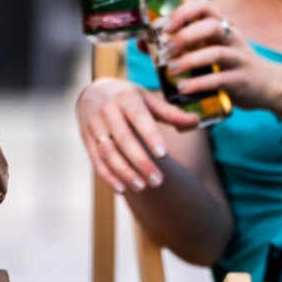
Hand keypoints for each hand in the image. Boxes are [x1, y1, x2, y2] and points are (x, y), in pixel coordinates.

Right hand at [75, 78, 199, 192]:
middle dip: (141, 162)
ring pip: (108, 153)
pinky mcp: (85, 139)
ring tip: (142, 186)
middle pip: (124, 140)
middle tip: (158, 181)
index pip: (139, 118)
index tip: (163, 154)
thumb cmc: (127, 98)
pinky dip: (108, 177)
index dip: (151, 136)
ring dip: (125, 173)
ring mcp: (93, 125)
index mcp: (126, 98)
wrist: (92, 92)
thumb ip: (170, 113)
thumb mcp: (147, 99)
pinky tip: (123, 189)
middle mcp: (107, 110)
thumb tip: (196, 120)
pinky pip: (96, 161)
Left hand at [156, 0, 281, 113]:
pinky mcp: (241, 80)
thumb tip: (143, 42)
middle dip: (186, 35)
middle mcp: (231, 37)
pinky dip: (199, 84)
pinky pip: (220, 79)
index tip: (165, 25)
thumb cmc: (228, 65)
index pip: (203, 5)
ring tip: (172, 70)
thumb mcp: (209, 49)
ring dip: (190, 61)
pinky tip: (184, 88)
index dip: (183, 11)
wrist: (266, 85)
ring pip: (216, 52)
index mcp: (221, 25)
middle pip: (210, 26)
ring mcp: (238, 58)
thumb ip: (180, 45)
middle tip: (168, 49)